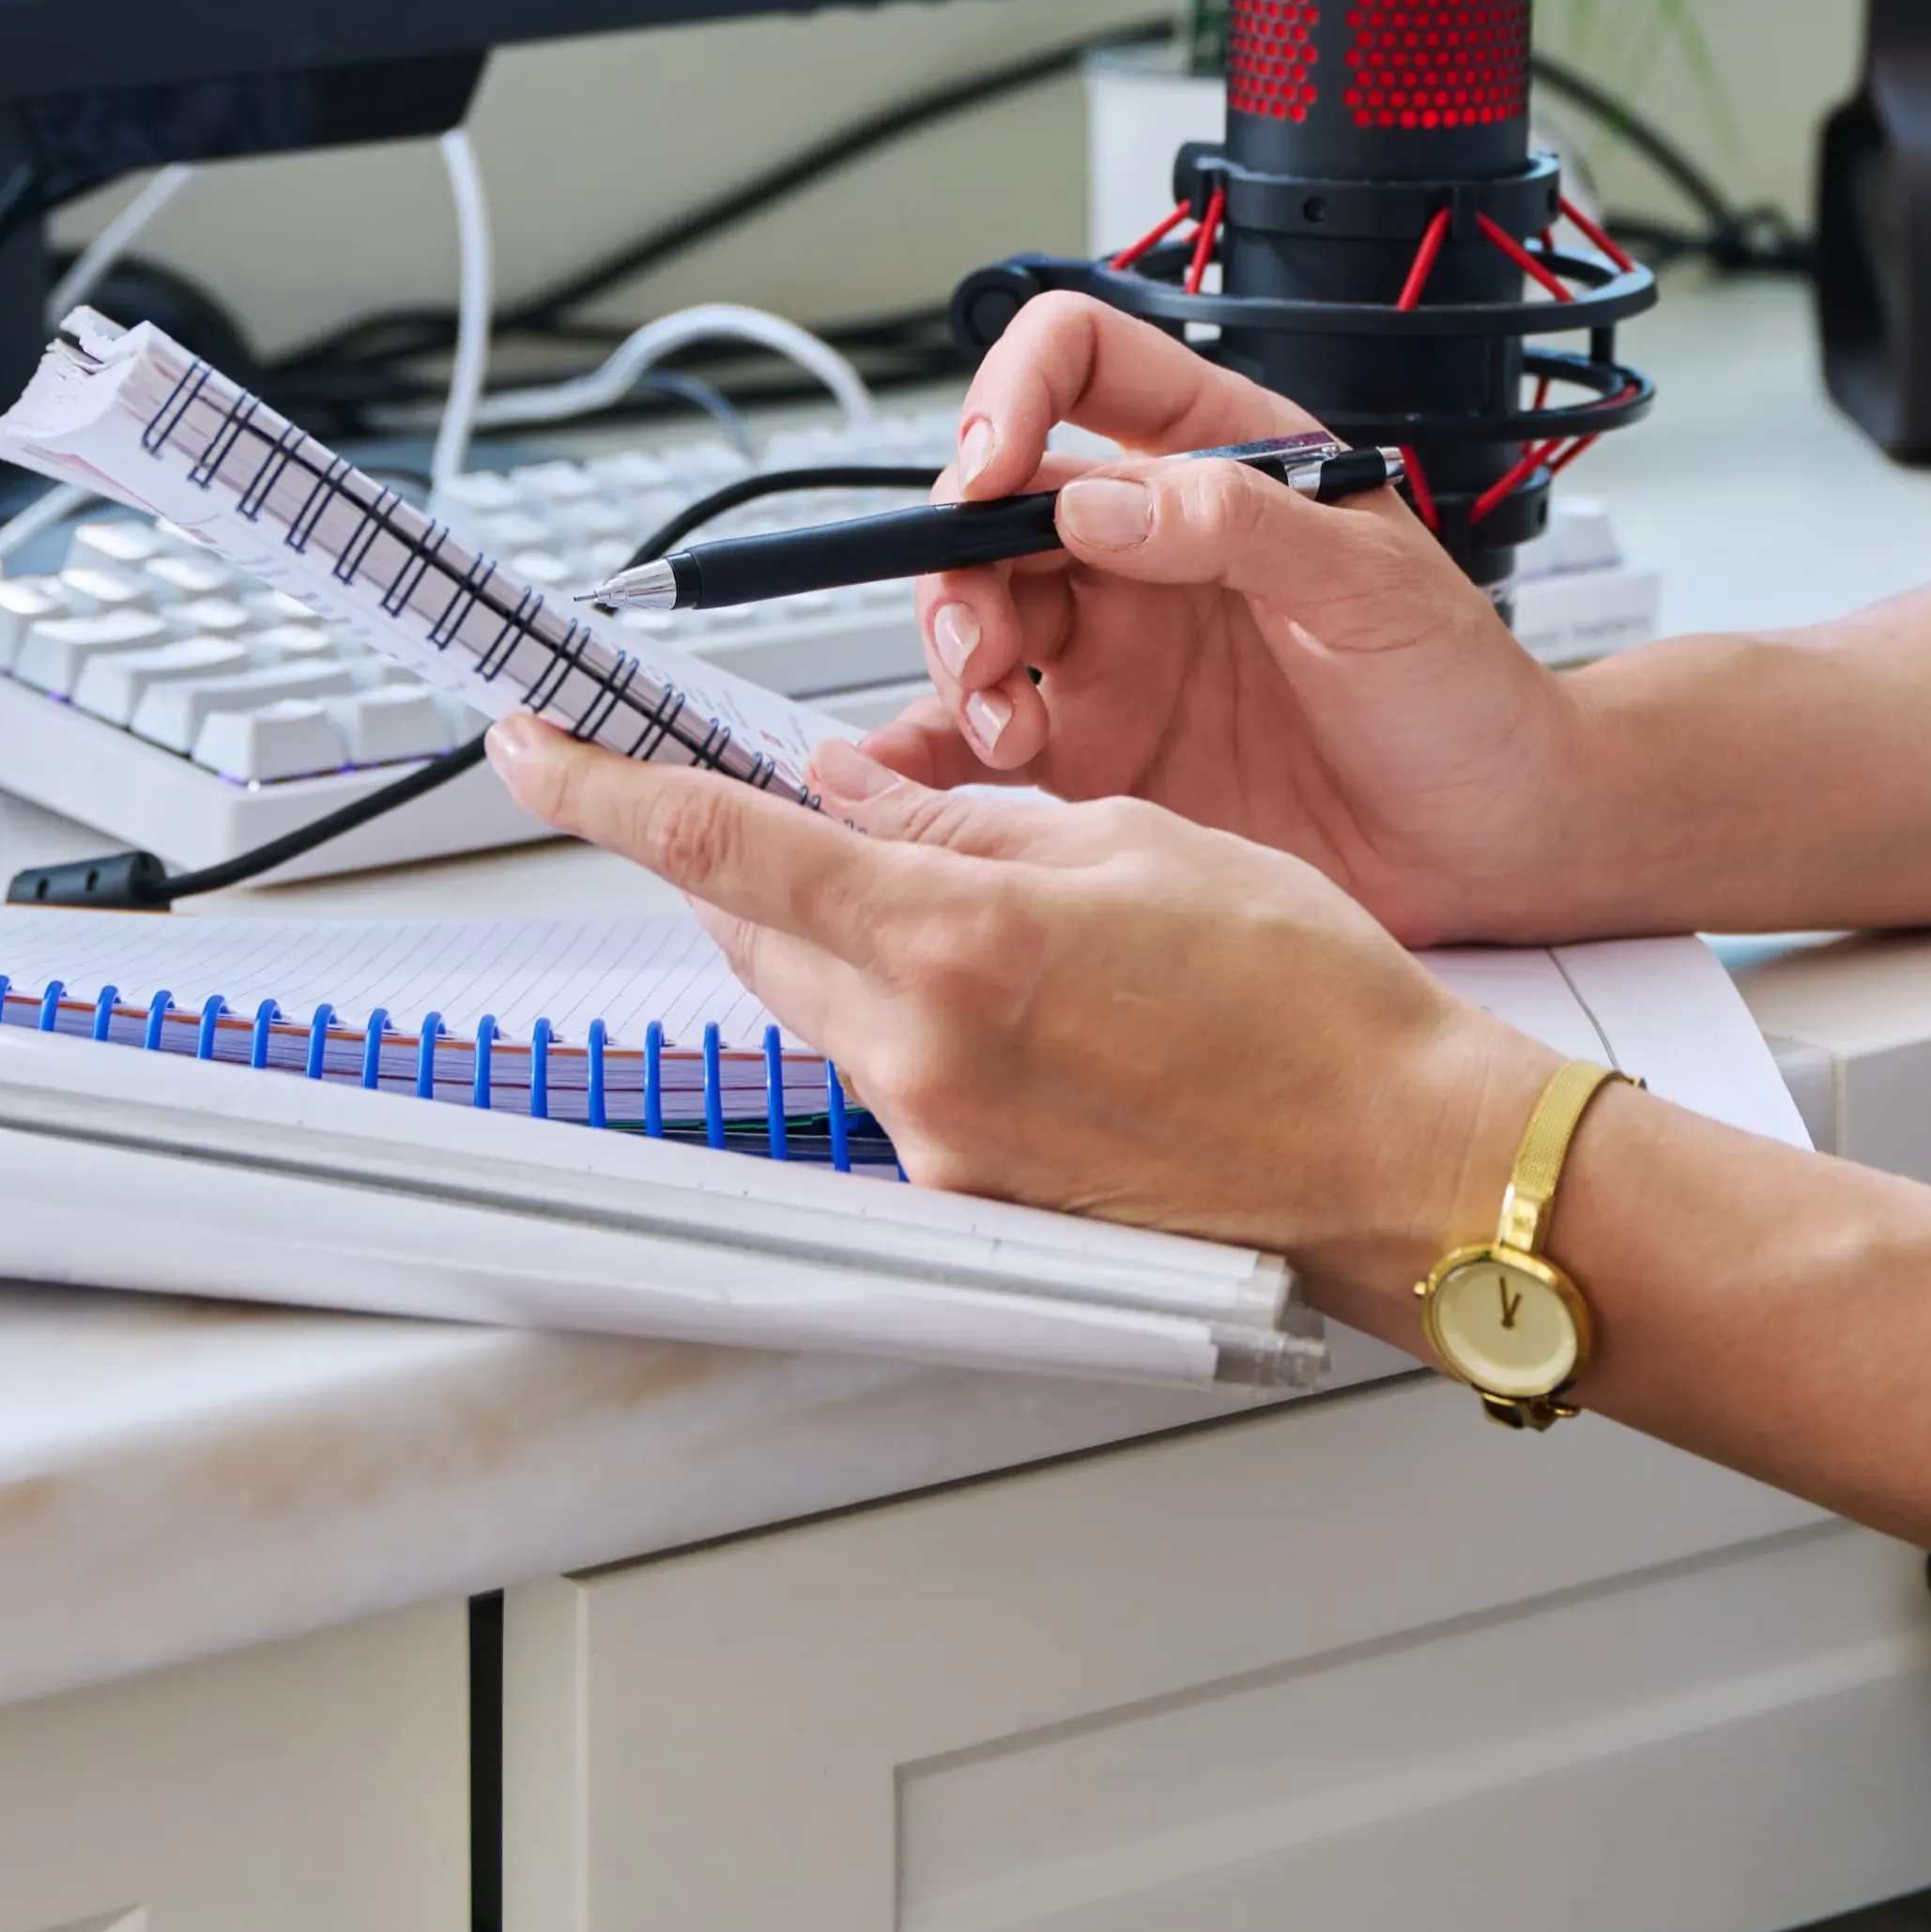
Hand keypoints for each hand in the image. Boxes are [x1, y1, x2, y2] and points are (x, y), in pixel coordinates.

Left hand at [493, 721, 1551, 1303]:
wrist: (1393, 1155)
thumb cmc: (1310, 1001)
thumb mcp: (1130, 841)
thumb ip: (963, 824)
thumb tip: (849, 794)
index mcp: (953, 942)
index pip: (724, 845)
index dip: (607, 788)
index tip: (537, 745)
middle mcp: (921, 1055)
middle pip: (750, 926)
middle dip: (733, 847)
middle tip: (753, 781)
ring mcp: (940, 1135)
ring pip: (814, 997)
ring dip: (828, 923)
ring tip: (926, 870)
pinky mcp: (973, 1186)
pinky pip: (885, 1066)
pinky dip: (900, 998)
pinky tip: (994, 970)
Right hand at [874, 292, 1594, 945]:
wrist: (1491, 836)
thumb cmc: (1460, 689)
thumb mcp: (1372, 583)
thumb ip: (1238, 527)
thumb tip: (1100, 501)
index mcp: (1217, 457)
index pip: (1081, 363)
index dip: (1016, 393)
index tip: (992, 469)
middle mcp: (1147, 543)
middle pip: (994, 505)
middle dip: (959, 564)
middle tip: (985, 647)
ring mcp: (1116, 646)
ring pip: (976, 616)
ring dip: (958, 661)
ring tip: (1006, 726)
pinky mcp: (1098, 749)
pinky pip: (982, 738)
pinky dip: (934, 754)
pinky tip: (919, 780)